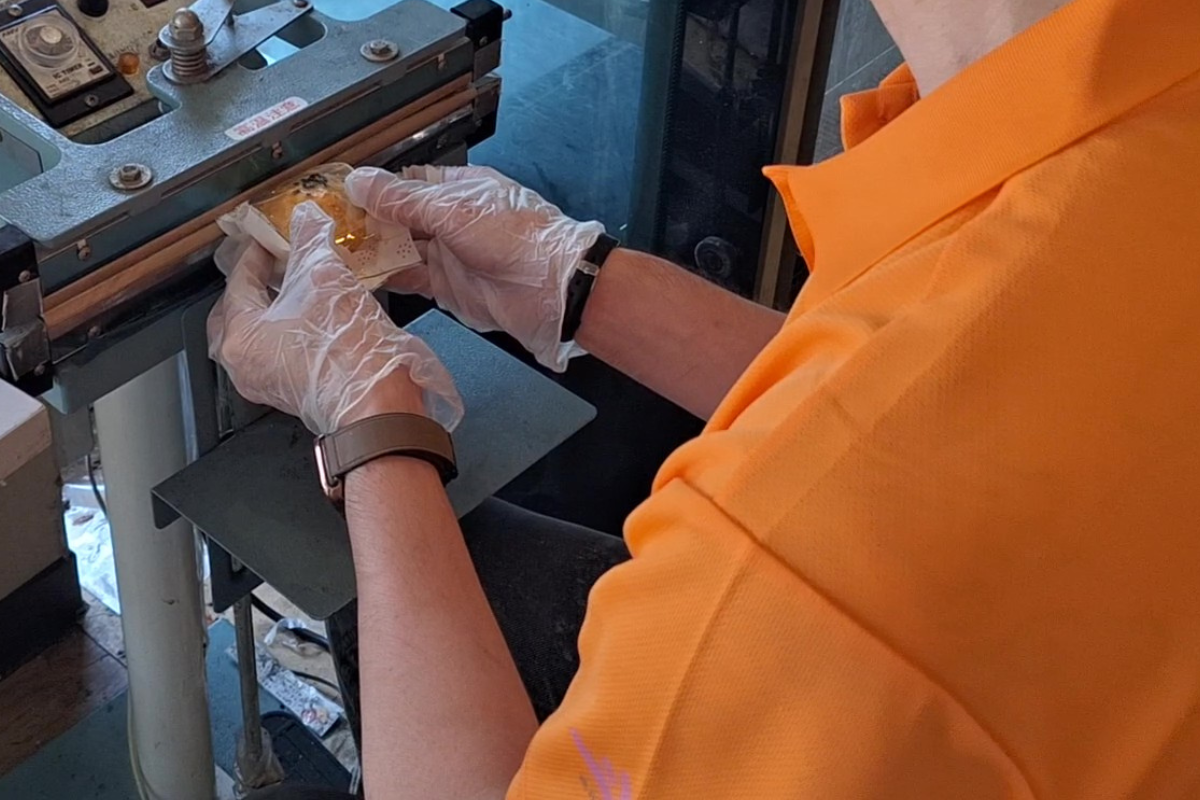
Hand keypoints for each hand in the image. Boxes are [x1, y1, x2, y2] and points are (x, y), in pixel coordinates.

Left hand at [207, 202, 463, 434]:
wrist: (379, 404)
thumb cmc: (347, 352)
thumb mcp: (326, 278)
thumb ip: (311, 241)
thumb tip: (307, 218)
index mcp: (239, 335)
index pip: (238, 281)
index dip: (256, 253)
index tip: (270, 239)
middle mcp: (243, 364)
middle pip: (235, 313)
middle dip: (252, 286)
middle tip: (271, 265)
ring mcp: (265, 383)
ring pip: (254, 336)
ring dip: (269, 310)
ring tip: (294, 288)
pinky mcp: (289, 394)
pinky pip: (275, 354)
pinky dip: (285, 332)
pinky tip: (311, 316)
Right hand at [344, 165, 604, 371]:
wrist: (553, 291)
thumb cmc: (515, 239)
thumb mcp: (453, 211)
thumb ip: (402, 200)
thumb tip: (357, 181)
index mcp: (460, 189)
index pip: (408, 182)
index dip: (375, 186)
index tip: (339, 191)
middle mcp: (452, 220)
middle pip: (400, 216)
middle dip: (367, 220)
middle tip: (326, 223)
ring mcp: (449, 255)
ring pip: (401, 248)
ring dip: (372, 250)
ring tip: (333, 249)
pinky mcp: (447, 288)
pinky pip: (410, 278)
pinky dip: (386, 276)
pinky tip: (358, 275)